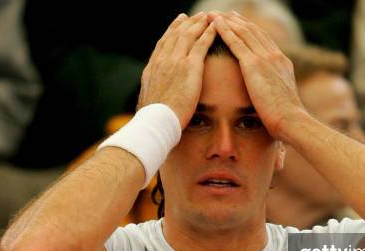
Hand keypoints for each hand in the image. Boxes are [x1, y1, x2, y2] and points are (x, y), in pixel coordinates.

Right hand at [138, 12, 216, 127]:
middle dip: (187, 23)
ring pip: (188, 35)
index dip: (172, 30)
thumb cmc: (154, 118)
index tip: (178, 23)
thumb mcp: (148, 100)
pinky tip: (216, 28)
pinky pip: (201, 44)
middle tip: (196, 16)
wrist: (157, 121)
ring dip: (199, 24)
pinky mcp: (190, 67)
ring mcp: (176, 61)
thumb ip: (154, 91)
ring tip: (208, 17)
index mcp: (153, 67)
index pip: (164, 43)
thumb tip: (153, 95)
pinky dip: (209, 33)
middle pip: (176, 34)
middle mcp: (163, 60)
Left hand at [211, 12, 305, 139]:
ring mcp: (265, 58)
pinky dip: (225, 30)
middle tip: (225, 13)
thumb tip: (272, 95)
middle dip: (238, 21)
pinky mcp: (254, 65)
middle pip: (253, 31)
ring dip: (227, 21)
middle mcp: (274, 56)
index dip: (251, 30)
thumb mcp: (283, 98)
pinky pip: (236, 43)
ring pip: (244, 32)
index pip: (264, 40)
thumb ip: (276, 90)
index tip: (240, 23)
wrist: (291, 120)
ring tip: (214, 14)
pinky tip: (215, 24)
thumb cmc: (287, 118)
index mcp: (282, 62)